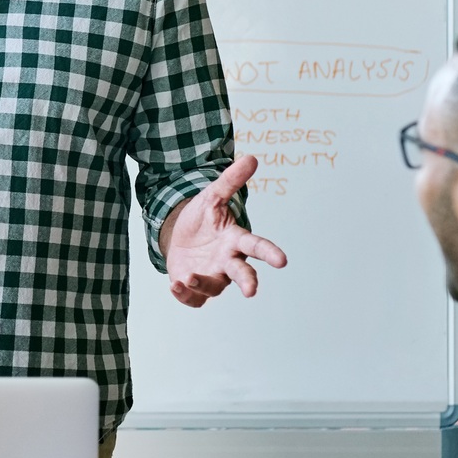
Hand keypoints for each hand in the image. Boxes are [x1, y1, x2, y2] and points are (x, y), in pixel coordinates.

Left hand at [159, 155, 287, 308]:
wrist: (179, 235)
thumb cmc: (202, 219)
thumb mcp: (211, 197)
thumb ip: (230, 181)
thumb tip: (251, 158)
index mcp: (235, 240)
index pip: (256, 246)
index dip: (269, 253)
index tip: (282, 260)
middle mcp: (227, 261)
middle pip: (242, 274)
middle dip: (248, 282)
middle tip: (252, 291)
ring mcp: (212, 276)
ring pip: (214, 289)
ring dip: (203, 284)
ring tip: (188, 278)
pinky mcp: (194, 288)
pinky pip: (194, 299)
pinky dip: (185, 296)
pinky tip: (175, 285)